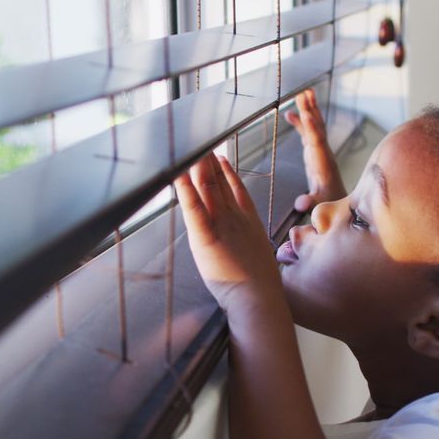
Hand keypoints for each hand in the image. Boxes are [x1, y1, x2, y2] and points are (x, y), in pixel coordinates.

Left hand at [174, 154, 285, 314]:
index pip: (236, 191)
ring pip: (207, 188)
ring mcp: (221, 224)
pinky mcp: (204, 235)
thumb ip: (251, 246)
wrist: (259, 298)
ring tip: (191, 147)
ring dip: (198, 167)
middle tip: (201, 141)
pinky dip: (185, 188)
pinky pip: (193, 206)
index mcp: (249, 223)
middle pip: (219, 183)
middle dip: (209, 162)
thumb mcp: (258, 258)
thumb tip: (250, 246)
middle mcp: (235, 217)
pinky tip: (178, 172)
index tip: (220, 156)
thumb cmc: (259, 287)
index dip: (227, 172)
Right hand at [285, 89, 346, 211]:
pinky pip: (307, 133)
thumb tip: (299, 204)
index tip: (307, 115)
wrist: (339, 204)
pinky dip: (300, 123)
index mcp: (323, 163)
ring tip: (303, 93)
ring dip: (308, 110)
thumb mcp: (319, 203)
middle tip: (305, 93)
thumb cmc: (329, 203)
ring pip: (314, 127)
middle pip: (317, 127)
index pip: (317, 142)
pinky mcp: (314, 153)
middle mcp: (323, 153)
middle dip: (311, 111)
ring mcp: (319, 151)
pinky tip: (290, 115)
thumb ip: (310, 202)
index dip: (311, 129)